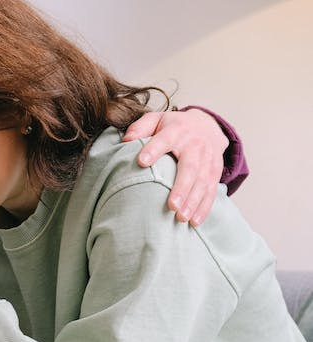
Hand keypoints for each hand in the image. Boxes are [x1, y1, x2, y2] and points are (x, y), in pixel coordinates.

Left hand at [123, 108, 227, 225]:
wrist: (207, 125)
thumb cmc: (172, 126)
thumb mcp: (156, 119)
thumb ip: (140, 127)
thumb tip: (126, 140)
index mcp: (177, 130)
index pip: (165, 139)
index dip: (154, 149)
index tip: (141, 161)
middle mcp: (195, 145)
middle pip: (190, 167)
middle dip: (181, 187)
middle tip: (171, 205)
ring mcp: (208, 159)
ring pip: (202, 182)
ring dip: (193, 201)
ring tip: (181, 218)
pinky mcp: (215, 172)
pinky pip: (211, 190)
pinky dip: (204, 207)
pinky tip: (195, 221)